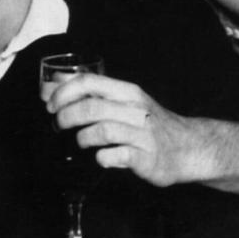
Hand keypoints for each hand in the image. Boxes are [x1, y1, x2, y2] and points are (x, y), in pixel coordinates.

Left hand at [42, 73, 195, 186]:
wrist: (188, 147)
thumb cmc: (149, 122)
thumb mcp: (124, 99)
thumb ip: (92, 91)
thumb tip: (56, 79)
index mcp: (127, 91)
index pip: (88, 82)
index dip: (63, 92)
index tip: (50, 104)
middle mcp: (135, 109)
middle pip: (91, 108)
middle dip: (66, 116)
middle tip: (58, 124)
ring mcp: (142, 134)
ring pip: (101, 130)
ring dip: (82, 137)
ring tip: (81, 141)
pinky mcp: (146, 158)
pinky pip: (116, 155)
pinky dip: (102, 157)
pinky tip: (101, 157)